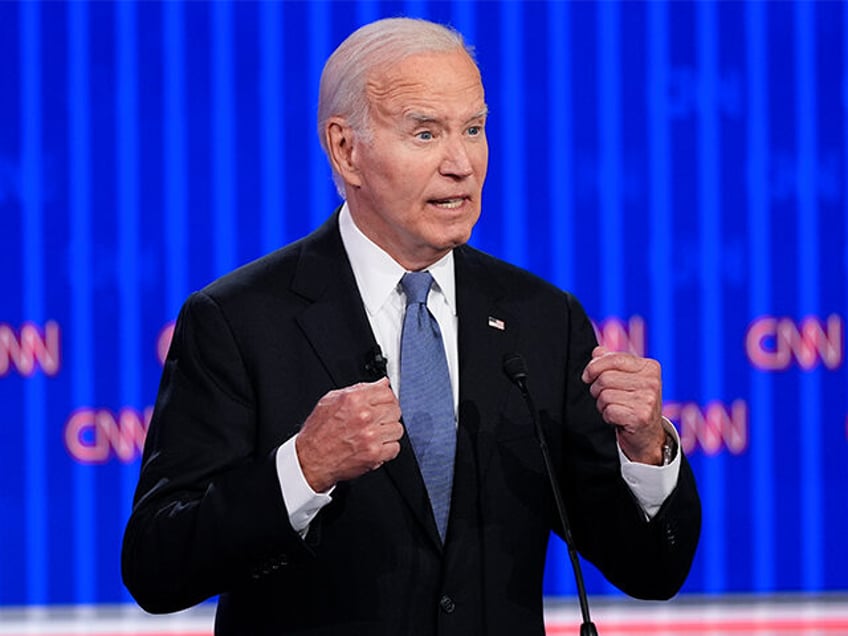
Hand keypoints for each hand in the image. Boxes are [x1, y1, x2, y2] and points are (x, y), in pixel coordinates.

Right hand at [295, 378, 403, 491]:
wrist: (310, 459)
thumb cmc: (318, 432)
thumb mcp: (331, 400)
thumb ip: (359, 389)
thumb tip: (381, 383)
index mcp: (354, 400)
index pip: (387, 392)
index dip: (387, 398)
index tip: (385, 403)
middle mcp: (364, 416)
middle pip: (395, 409)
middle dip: (389, 414)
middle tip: (379, 420)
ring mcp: (370, 436)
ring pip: (397, 429)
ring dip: (389, 432)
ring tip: (376, 434)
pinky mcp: (374, 454)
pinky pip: (395, 448)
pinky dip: (388, 449)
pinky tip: (376, 446)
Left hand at [581, 345, 665, 464]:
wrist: (648, 436)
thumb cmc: (634, 404)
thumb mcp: (626, 378)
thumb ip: (612, 362)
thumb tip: (597, 352)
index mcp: (649, 367)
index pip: (613, 358)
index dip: (594, 366)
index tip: (588, 376)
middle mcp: (652, 381)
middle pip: (605, 377)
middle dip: (597, 389)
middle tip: (605, 397)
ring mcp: (648, 399)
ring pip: (604, 394)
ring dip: (602, 404)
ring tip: (614, 408)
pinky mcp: (641, 416)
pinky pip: (608, 410)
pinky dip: (607, 416)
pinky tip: (618, 418)